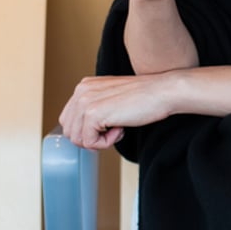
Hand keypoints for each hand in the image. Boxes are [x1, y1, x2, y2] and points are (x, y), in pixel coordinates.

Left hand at [59, 74, 175, 149]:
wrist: (162, 92)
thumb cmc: (144, 97)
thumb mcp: (111, 98)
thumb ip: (95, 108)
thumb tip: (83, 133)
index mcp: (84, 86)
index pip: (68, 120)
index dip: (87, 131)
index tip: (107, 127)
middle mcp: (81, 91)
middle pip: (70, 131)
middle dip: (90, 137)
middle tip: (112, 129)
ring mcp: (86, 101)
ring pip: (77, 139)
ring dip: (99, 140)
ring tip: (118, 128)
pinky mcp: (94, 113)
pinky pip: (90, 142)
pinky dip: (106, 143)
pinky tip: (121, 129)